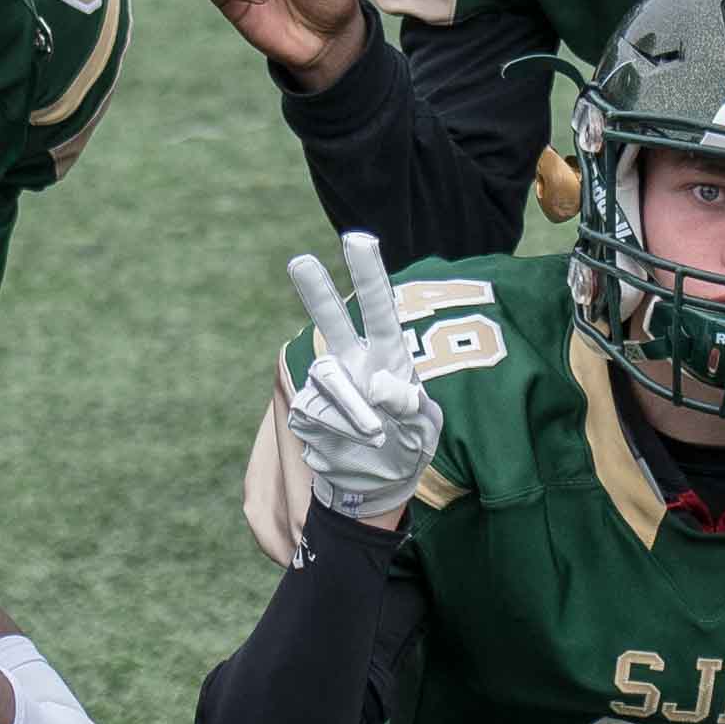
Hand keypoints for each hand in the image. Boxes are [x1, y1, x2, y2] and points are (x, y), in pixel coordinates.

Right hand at [286, 231, 443, 525]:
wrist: (374, 484)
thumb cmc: (409, 444)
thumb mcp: (424, 428)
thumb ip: (409, 404)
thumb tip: (376, 386)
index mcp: (387, 355)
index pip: (379, 310)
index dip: (368, 274)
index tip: (358, 238)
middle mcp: (352, 361)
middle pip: (331, 322)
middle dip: (317, 292)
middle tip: (300, 261)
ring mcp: (325, 386)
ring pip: (327, 382)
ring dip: (351, 411)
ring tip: (376, 436)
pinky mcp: (304, 413)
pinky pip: (316, 417)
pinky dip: (338, 436)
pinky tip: (349, 448)